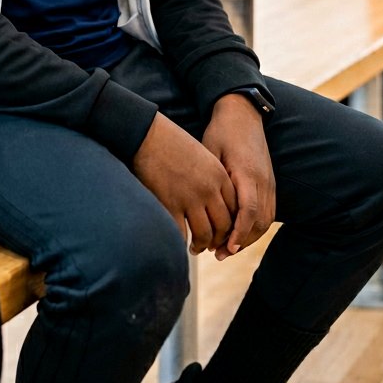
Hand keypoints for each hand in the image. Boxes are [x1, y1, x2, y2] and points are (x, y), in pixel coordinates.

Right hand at [133, 113, 236, 253]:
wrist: (146, 134)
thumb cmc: (171, 142)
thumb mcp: (201, 155)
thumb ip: (212, 177)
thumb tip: (214, 202)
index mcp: (219, 175)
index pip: (236, 209)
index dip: (232, 224)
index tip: (225, 232)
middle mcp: (209, 189)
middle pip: (224, 225)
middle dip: (219, 240)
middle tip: (212, 246)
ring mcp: (190, 198)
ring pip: (205, 234)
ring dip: (201, 245)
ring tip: (195, 248)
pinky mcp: (171, 204)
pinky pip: (182, 234)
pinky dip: (182, 242)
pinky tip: (179, 243)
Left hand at [202, 94, 275, 259]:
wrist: (243, 114)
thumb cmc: (222, 131)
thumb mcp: (210, 151)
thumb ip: (210, 179)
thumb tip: (197, 207)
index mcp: (247, 172)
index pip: (248, 210)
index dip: (239, 232)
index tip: (226, 247)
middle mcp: (262, 180)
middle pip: (259, 221)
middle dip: (242, 241)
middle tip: (220, 253)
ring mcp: (269, 182)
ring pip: (265, 220)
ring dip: (249, 237)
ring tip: (227, 248)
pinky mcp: (270, 183)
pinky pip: (268, 212)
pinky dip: (256, 227)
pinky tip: (240, 235)